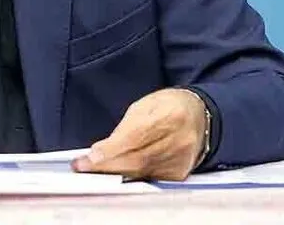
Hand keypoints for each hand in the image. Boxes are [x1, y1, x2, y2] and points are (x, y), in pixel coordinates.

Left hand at [71, 88, 207, 180]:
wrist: (200, 116)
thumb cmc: (167, 106)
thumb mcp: (145, 105)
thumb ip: (125, 127)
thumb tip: (102, 150)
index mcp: (171, 114)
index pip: (137, 135)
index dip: (113, 148)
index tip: (91, 156)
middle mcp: (180, 139)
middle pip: (138, 158)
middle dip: (107, 164)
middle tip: (84, 166)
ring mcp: (182, 159)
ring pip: (141, 171)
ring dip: (115, 171)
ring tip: (95, 167)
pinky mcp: (180, 172)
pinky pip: (150, 177)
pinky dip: (131, 175)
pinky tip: (119, 169)